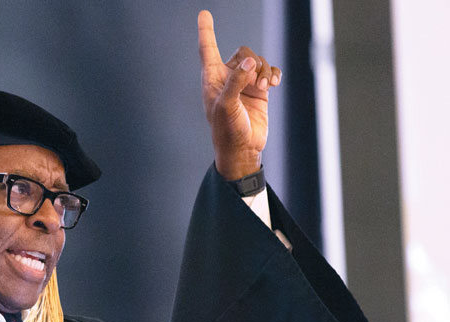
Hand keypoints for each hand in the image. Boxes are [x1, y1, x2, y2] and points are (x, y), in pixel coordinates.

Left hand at [198, 10, 281, 179]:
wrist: (243, 149)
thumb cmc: (227, 131)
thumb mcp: (226, 106)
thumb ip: (236, 81)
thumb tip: (249, 62)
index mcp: (212, 79)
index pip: (208, 50)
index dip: (206, 31)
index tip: (203, 14)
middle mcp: (227, 78)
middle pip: (242, 52)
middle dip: (252, 62)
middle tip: (256, 83)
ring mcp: (244, 84)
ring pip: (257, 61)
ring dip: (264, 71)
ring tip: (264, 88)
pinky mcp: (258, 91)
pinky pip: (268, 71)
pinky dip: (273, 74)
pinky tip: (274, 84)